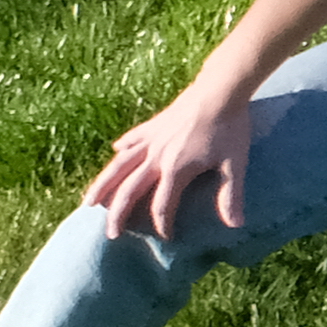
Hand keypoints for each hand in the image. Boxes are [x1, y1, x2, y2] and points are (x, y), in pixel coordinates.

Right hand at [84, 83, 268, 241]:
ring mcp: (151, 139)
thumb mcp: (235, 164)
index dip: (163, 224)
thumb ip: (231, 195)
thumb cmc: (230, 127)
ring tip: (89, 202)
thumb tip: (237, 225)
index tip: (167, 237)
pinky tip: (116, 151)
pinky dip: (123, 147)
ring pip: (119, 166)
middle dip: (118, 215)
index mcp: (175, 170)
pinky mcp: (153, 125)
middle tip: (110, 234)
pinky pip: (132, 139)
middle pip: (129, 191)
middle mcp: (155, 157)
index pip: (162, 206)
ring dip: (102, 185)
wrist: (220, 90)